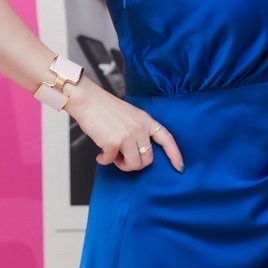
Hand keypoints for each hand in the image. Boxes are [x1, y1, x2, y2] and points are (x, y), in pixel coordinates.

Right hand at [65, 79, 183, 172]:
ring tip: (113, 157)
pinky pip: (112, 162)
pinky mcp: (114, 142)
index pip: (167, 138)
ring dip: (122, 165)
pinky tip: (100, 155)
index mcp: (146, 120)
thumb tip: (139, 151)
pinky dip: (105, 161)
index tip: (180, 167)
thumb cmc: (105, 108)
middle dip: (135, 164)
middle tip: (122, 158)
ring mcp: (128, 135)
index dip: (175, 154)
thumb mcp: (131, 115)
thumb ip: (139, 130)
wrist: (88, 100)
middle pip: (148, 159)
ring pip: (134, 164)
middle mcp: (140, 128)